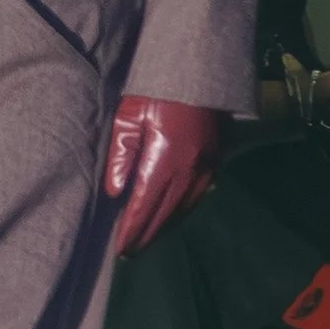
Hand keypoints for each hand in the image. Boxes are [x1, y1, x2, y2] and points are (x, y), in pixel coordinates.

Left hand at [103, 95, 221, 258]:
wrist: (197, 74)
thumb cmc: (155, 93)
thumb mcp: (129, 118)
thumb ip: (120, 155)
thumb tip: (115, 192)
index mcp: (164, 159)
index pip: (144, 206)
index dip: (132, 230)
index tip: (120, 248)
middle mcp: (188, 170)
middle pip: (164, 214)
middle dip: (145, 236)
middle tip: (129, 254)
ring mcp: (204, 168)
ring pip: (182, 210)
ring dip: (163, 228)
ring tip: (145, 241)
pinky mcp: (214, 162)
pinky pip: (196, 198)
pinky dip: (180, 214)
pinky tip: (169, 219)